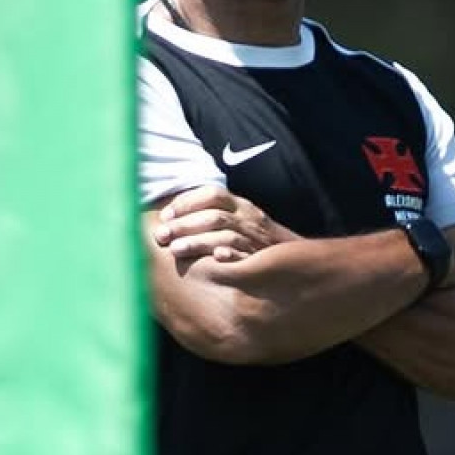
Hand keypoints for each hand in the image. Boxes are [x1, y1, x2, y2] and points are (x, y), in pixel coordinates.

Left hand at [151, 187, 297, 275]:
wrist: (293, 261)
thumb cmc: (256, 240)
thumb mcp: (238, 220)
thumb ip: (211, 215)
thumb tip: (171, 218)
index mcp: (240, 205)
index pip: (212, 194)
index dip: (187, 202)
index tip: (165, 216)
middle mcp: (248, 219)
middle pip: (213, 215)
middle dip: (184, 225)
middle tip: (160, 236)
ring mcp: (256, 239)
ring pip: (225, 234)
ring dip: (197, 241)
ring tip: (174, 250)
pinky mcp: (262, 261)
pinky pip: (246, 256)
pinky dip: (231, 256)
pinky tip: (216, 258)